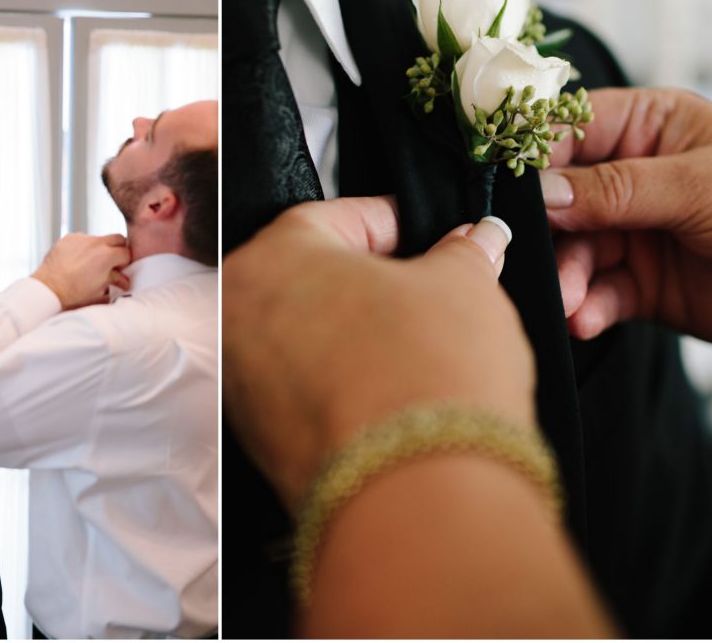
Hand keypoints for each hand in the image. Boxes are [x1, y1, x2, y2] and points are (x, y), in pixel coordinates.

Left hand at [31, 233, 130, 309]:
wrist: (48, 289)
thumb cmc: (73, 294)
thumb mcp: (100, 292)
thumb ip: (116, 282)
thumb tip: (123, 280)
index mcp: (107, 256)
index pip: (127, 253)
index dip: (126, 263)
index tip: (121, 269)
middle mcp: (96, 242)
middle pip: (118, 238)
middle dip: (118, 250)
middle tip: (112, 263)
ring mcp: (81, 238)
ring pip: (99, 238)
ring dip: (100, 248)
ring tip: (91, 264)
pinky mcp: (69, 238)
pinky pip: (82, 239)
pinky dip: (84, 248)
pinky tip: (78, 260)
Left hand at [222, 197, 530, 509]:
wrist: (418, 494)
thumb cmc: (424, 384)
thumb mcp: (463, 287)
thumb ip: (463, 252)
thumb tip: (475, 241)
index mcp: (271, 258)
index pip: (338, 217)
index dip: (397, 222)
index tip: (430, 236)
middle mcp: (237, 316)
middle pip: (314, 279)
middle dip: (375, 281)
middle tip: (427, 291)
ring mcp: (242, 383)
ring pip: (306, 336)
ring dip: (356, 335)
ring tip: (415, 347)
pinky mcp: (260, 439)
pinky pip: (303, 389)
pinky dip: (342, 383)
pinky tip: (390, 391)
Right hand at [541, 88, 711, 343]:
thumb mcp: (701, 187)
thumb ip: (617, 188)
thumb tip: (541, 192)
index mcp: (649, 128)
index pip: (568, 130)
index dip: (533, 157)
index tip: (504, 190)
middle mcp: (632, 177)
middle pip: (561, 198)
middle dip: (548, 233)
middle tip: (531, 260)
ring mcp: (634, 231)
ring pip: (574, 250)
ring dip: (566, 278)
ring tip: (569, 302)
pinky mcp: (640, 282)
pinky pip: (597, 291)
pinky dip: (588, 306)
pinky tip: (588, 319)